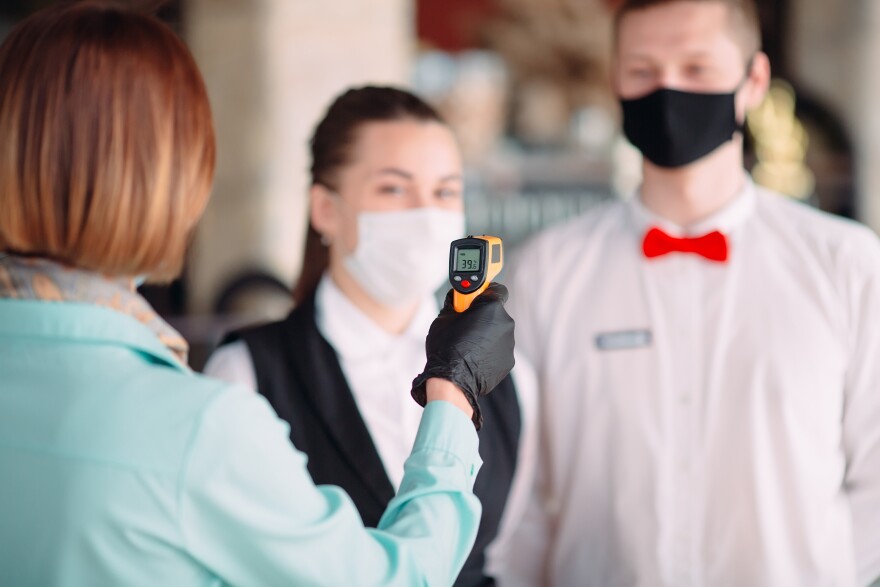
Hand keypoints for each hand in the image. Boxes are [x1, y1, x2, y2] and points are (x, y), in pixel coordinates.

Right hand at [411, 283, 514, 428]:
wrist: (453, 381)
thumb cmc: (446, 347)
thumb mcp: (444, 318)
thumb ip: (454, 303)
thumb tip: (455, 297)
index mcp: (491, 307)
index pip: (497, 289)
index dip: (486, 292)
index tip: (476, 298)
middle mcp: (505, 323)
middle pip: (495, 312)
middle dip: (483, 316)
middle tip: (466, 324)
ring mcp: (509, 343)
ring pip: (497, 332)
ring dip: (486, 335)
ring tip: (468, 345)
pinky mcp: (508, 360)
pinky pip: (499, 349)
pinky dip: (489, 351)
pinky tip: (474, 358)